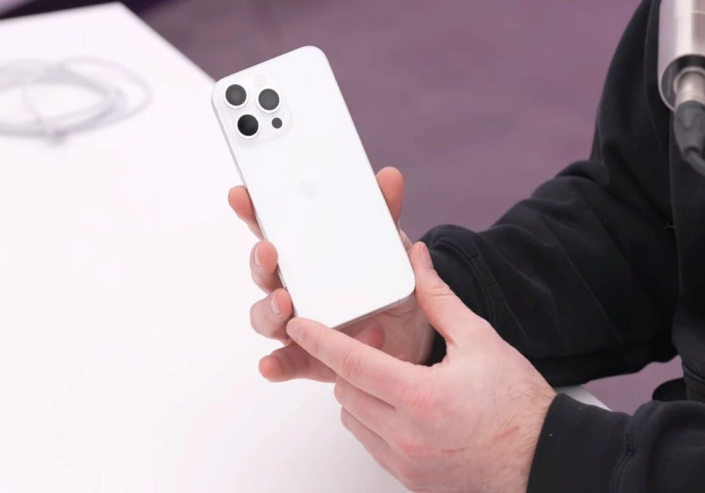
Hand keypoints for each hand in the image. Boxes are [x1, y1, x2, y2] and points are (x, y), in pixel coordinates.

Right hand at [228, 167, 433, 381]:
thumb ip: (383, 215)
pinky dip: (276, 364)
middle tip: (270, 250)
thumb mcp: (389, 247)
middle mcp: (295, 286)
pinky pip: (288, 361)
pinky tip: (271, 364)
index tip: (243, 195)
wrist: (415, 333)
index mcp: (307, 254)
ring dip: (268, 309)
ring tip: (284, 302)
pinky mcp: (311, 356)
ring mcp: (300, 322)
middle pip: (263, 271)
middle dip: (260, 259)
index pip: (272, 228)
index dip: (253, 211)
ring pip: (267, 316)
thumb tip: (389, 177)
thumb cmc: (389, 284)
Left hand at [285, 242, 555, 492]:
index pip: (352, 363)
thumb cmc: (518, 403)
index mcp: (421, 397)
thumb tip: (418, 261)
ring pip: (352, 419)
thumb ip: (438, 298)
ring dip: (359, 393)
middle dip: (350, 363)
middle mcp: (407, 436)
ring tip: (394, 377)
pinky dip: (373, 420)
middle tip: (378, 343)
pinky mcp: (409, 479)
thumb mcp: (479, 340)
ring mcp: (406, 463)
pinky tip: (401, 405)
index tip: (298, 326)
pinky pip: (369, 443)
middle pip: (345, 390)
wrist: (544, 458)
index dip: (319, 340)